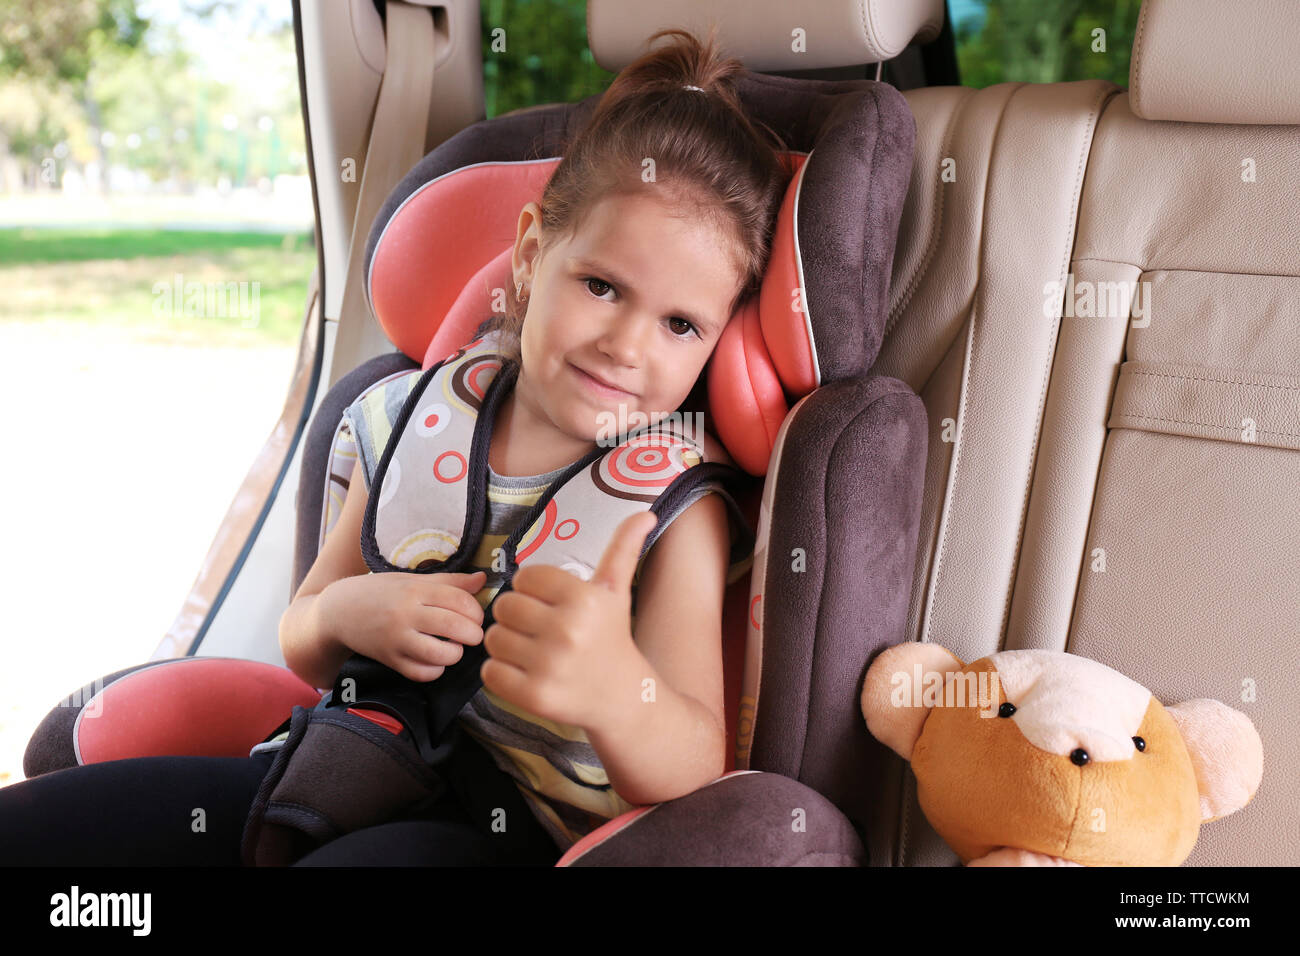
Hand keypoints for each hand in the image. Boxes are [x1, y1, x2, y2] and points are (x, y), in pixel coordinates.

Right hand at [319, 569, 486, 682]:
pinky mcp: (389, 660)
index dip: (476, 610)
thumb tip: (483, 580)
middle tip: (473, 634)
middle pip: (455, 626)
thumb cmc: (380, 592)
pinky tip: (436, 660)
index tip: (476, 615)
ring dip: (455, 653)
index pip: (459, 600)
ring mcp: (396, 639)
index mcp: (414, 589)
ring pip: (441, 654)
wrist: (337, 611)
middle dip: (473, 633)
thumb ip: (449, 581)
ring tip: (454, 647)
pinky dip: (435, 670)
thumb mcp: (412, 580)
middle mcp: (405, 613)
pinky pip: (421, 673)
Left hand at [481, 511, 657, 728]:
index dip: (532, 590)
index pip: (524, 577)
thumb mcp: (617, 590)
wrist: (623, 698)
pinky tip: (526, 673)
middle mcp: (567, 631)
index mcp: (584, 599)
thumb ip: (623, 547)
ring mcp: (549, 667)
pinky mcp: (534, 697)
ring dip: (506, 644)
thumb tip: (645, 512)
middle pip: (504, 606)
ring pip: (493, 639)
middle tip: (538, 629)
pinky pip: (490, 672)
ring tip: (533, 651)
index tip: (550, 604)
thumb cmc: (612, 637)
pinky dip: (501, 672)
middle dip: (516, 617)